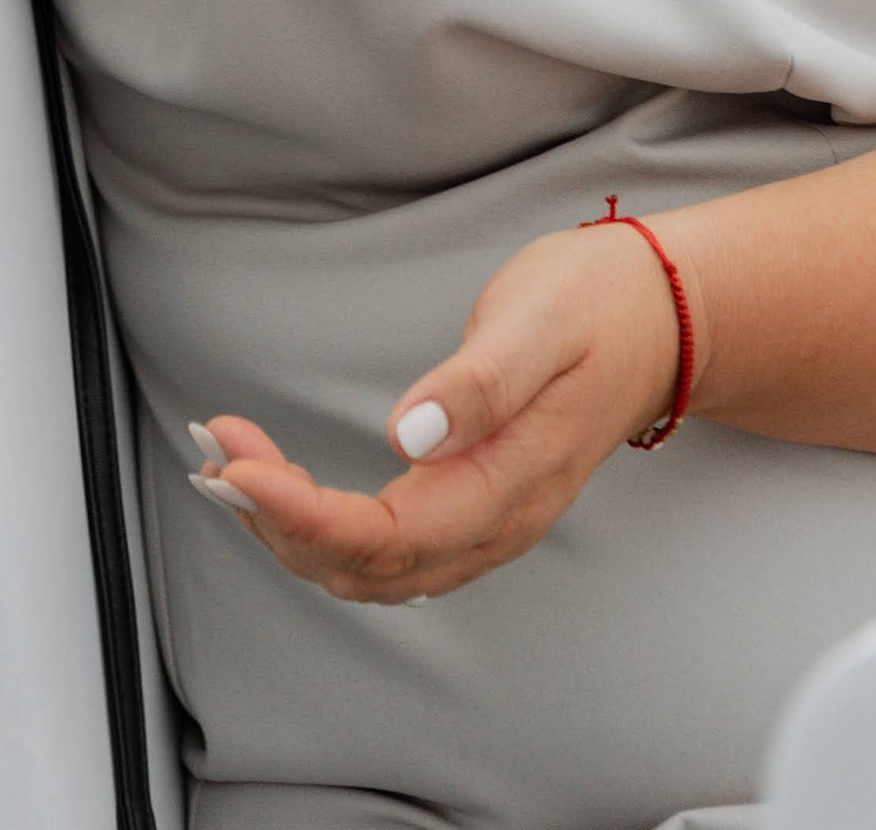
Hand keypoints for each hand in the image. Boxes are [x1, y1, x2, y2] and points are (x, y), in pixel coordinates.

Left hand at [191, 220, 689, 603]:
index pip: (391, 535)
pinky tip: (277, 484)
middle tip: (214, 450)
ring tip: (225, 464)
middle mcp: (497, 522)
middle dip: (278, 520)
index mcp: (513, 482)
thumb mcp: (542, 322)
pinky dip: (318, 523)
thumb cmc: (599, 307)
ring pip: (370, 567)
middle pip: (368, 566)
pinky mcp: (471, 503)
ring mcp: (486, 522)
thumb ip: (480, 385)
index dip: (304, 515)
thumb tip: (412, 436)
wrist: (660, 317)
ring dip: (289, 528)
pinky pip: (384, 545)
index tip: (237, 470)